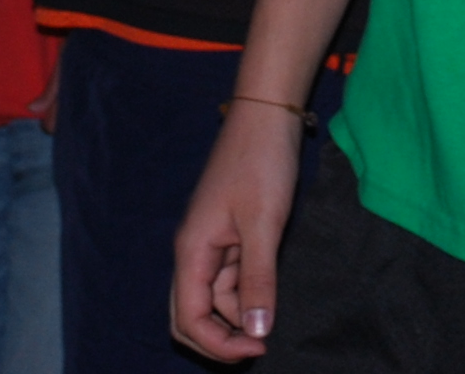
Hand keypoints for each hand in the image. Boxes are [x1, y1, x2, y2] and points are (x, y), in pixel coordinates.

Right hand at [169, 99, 305, 358]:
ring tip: (275, 315)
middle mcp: (194, 251)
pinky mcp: (230, 234)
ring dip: (239, 314)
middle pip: (192, 315)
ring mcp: (211, 243)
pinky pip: (231, 277)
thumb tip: (257, 332)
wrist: (267, 116)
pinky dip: (247, 291)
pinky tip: (272, 291)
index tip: (259, 347)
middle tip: (263, 343)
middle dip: (222, 338)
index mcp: (192, 251)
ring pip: (215, 298)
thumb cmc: (261, 163)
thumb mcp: (264, 224)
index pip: (189, 319)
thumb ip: (258, 280)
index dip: (219, 344)